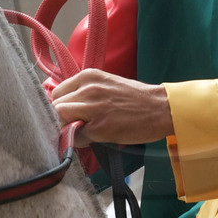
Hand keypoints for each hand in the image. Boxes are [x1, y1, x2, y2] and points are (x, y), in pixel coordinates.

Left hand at [51, 69, 174, 146]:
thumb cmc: (137, 98)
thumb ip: (86, 91)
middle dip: (63, 118)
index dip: (62, 106)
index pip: (57, 93)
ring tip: (86, 131)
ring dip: (70, 129)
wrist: (162, 108)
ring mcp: (93, 108)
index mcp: (88, 76)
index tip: (71, 114)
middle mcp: (87, 89)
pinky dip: (81, 141)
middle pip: (56, 107)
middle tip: (78, 124)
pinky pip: (76, 137)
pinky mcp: (100, 127)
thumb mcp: (107, 84)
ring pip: (62, 121)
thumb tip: (66, 105)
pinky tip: (96, 137)